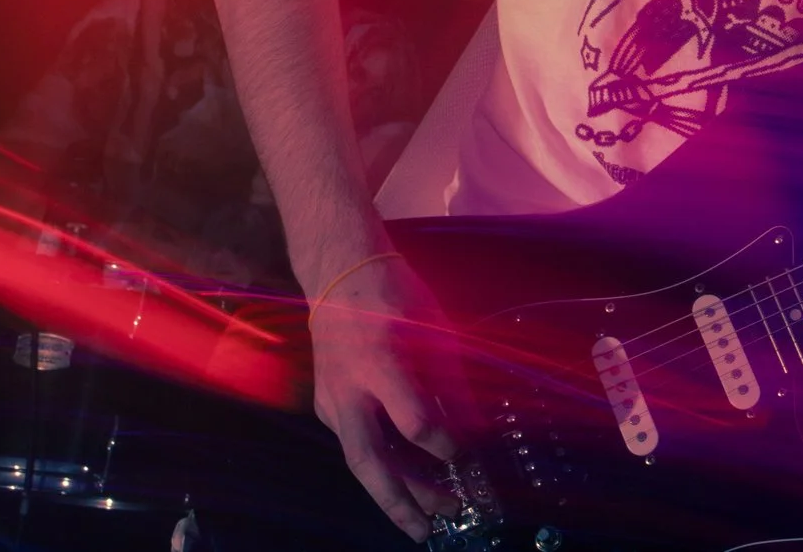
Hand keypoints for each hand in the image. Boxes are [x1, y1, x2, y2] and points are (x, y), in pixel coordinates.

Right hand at [307, 253, 469, 541]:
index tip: (465, 455)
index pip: (412, 420)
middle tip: (433, 527)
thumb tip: (476, 433)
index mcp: (380, 360)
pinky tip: (408, 485)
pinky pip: (355, 445)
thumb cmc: (395, 296)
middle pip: (370, 459)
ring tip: (424, 523)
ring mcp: (331, 400)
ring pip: (359, 460)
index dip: (442, 444)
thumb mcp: (435, 330)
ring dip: (391, 494)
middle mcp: (349, 388)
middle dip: (402, 499)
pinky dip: (382, 468)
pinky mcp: (327, 407)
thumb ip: (452, 384)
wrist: (338, 276)